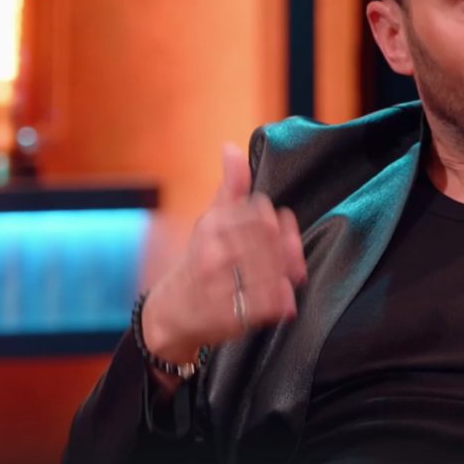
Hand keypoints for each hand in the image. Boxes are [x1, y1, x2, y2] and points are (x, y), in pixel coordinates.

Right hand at [142, 143, 306, 365]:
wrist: (172, 311)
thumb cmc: (198, 261)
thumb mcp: (210, 220)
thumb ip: (230, 188)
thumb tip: (232, 148)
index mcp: (212, 225)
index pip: (262, 214)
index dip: (282, 223)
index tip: (286, 231)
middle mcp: (213, 253)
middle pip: (271, 242)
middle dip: (288, 250)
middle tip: (292, 259)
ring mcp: (220, 285)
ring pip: (273, 271)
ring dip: (287, 274)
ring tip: (289, 277)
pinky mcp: (228, 315)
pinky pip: (267, 304)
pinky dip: (281, 301)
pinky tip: (283, 300)